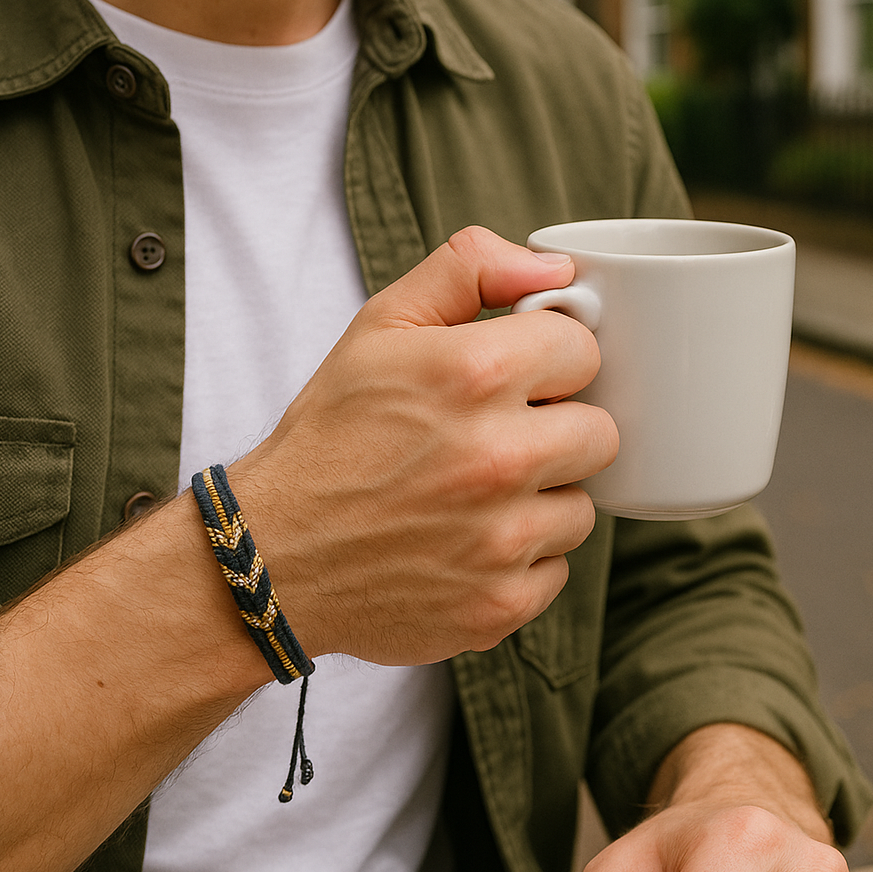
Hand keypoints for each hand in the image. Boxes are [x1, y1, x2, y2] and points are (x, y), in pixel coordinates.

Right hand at [231, 226, 619, 663]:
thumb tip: (553, 268)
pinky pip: (556, 569)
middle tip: (497, 437)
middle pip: (599, 432)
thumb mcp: (381, 324)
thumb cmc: (331, 434)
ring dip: (541, 499)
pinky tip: (464, 544)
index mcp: (473, 374)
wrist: (273, 555)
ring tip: (473, 494)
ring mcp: (503, 539)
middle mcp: (498, 457)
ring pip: (581, 506)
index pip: (583, 350)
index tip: (515, 379)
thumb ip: (470, 270)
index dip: (549, 361)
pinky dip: (519, 560)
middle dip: (556, 429)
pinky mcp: (502, 604)